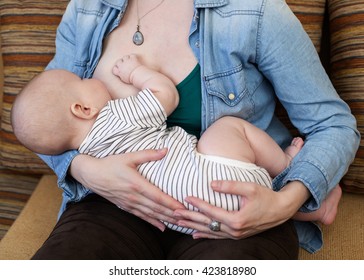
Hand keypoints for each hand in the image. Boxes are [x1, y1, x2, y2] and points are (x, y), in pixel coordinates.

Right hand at [71, 148, 185, 230]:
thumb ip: (148, 154)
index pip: (158, 197)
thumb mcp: (129, 157)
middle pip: (157, 208)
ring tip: (179, 223)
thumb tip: (165, 150)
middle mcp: (134, 197)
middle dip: (173, 214)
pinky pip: (141, 216)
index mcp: (137, 184)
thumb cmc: (110, 164)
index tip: (184, 208)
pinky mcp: (126, 207)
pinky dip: (153, 222)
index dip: (172, 203)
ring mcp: (129, 203)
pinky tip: (162, 227)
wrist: (91, 174)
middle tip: (187, 218)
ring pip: (151, 214)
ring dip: (166, 219)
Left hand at [174, 180, 309, 238]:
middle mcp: (234, 230)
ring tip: (179, 222)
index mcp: (237, 219)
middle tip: (174, 212)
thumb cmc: (266, 197)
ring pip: (209, 232)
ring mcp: (235, 235)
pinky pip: (216, 237)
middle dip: (189, 218)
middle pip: (206, 224)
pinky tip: (194, 234)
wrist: (281, 210)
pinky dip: (204, 235)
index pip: (211, 211)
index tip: (186, 197)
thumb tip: (211, 184)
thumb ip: (230, 186)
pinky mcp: (237, 235)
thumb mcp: (250, 188)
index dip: (198, 204)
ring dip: (193, 226)